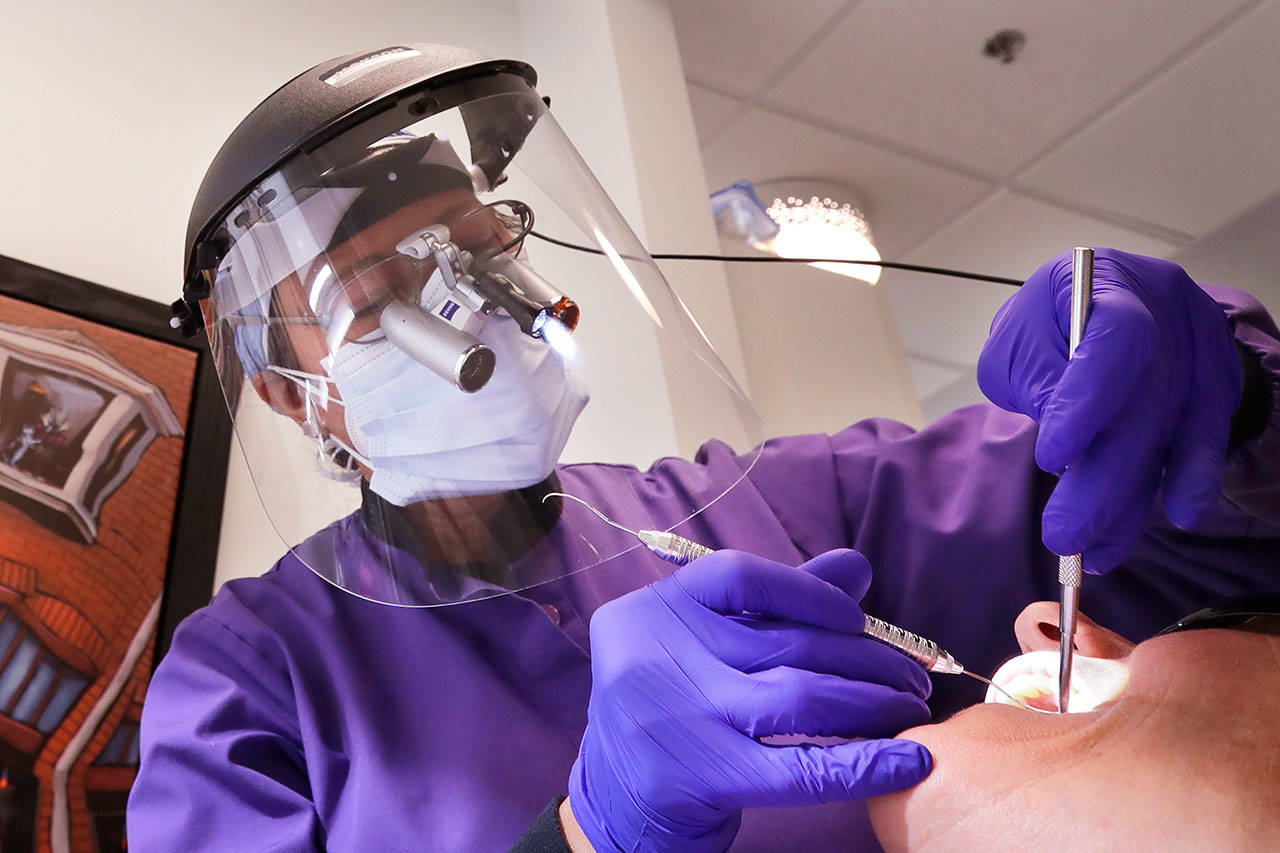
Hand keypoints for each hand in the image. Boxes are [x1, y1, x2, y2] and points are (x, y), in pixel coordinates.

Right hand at [568, 549, 932, 851]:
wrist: (616, 805)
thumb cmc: (672, 713)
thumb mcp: (705, 649)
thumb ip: (771, 606)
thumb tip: (854, 567)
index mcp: (651, 611)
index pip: (739, 577)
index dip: (808, 591)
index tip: (856, 618)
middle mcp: (653, 656)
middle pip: (785, 643)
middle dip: (866, 659)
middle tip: (911, 679)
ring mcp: (672, 718)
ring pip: (802, 697)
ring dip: (874, 704)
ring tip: (910, 713)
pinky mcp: (697, 780)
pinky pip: (803, 768)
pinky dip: (865, 764)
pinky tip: (907, 761)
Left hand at [978, 248, 1241, 572]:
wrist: (1091, 307)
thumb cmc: (1044, 327)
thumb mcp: (1017, 343)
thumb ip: (1035, 383)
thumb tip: (1067, 452)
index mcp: (1108, 283)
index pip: (1114, 340)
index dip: (1088, 401)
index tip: (1053, 459)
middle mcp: (1167, 308)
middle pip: (1144, 401)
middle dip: (1102, 479)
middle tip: (1064, 536)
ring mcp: (1199, 346)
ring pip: (1171, 429)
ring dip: (1133, 500)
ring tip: (1097, 553)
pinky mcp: (1215, 381)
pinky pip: (1204, 437)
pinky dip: (1188, 479)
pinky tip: (1176, 515)